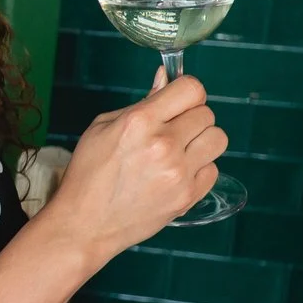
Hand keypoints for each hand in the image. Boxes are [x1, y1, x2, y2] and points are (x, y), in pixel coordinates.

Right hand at [35, 70, 225, 262]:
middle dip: (191, 117)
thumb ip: (142, 103)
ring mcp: (179, 173)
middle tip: (172, 130)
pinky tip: (176, 174)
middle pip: (207, 113)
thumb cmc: (88, 174)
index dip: (186, 92)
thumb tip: (165, 78)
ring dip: (201, 141)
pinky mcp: (187, 197)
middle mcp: (163, 145)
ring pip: (218, 139)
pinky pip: (213, 169)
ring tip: (180, 150)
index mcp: (139, 121)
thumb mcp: (103, 127)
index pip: (192, 89)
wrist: (85, 223)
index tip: (178, 100)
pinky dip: (198, 169)